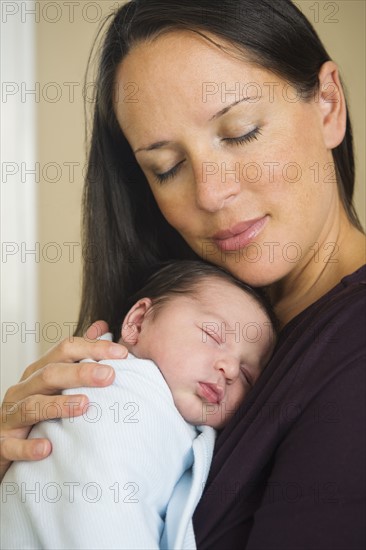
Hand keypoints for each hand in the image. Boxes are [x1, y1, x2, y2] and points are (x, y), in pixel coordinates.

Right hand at [0, 321, 126, 480]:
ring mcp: (11, 416)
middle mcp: (24, 389)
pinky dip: (28, 446)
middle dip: (81, 372)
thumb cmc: (36, 410)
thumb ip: (77, 355)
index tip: (121, 354)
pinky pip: (12, 446)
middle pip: (51, 373)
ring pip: (32, 405)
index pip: (65, 350)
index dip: (93, 348)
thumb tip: (101, 326)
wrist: (2, 444)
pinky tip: (46, 448)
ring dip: (58, 405)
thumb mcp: (55, 381)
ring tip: (84, 405)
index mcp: (39, 371)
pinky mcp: (2, 444)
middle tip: (110, 376)